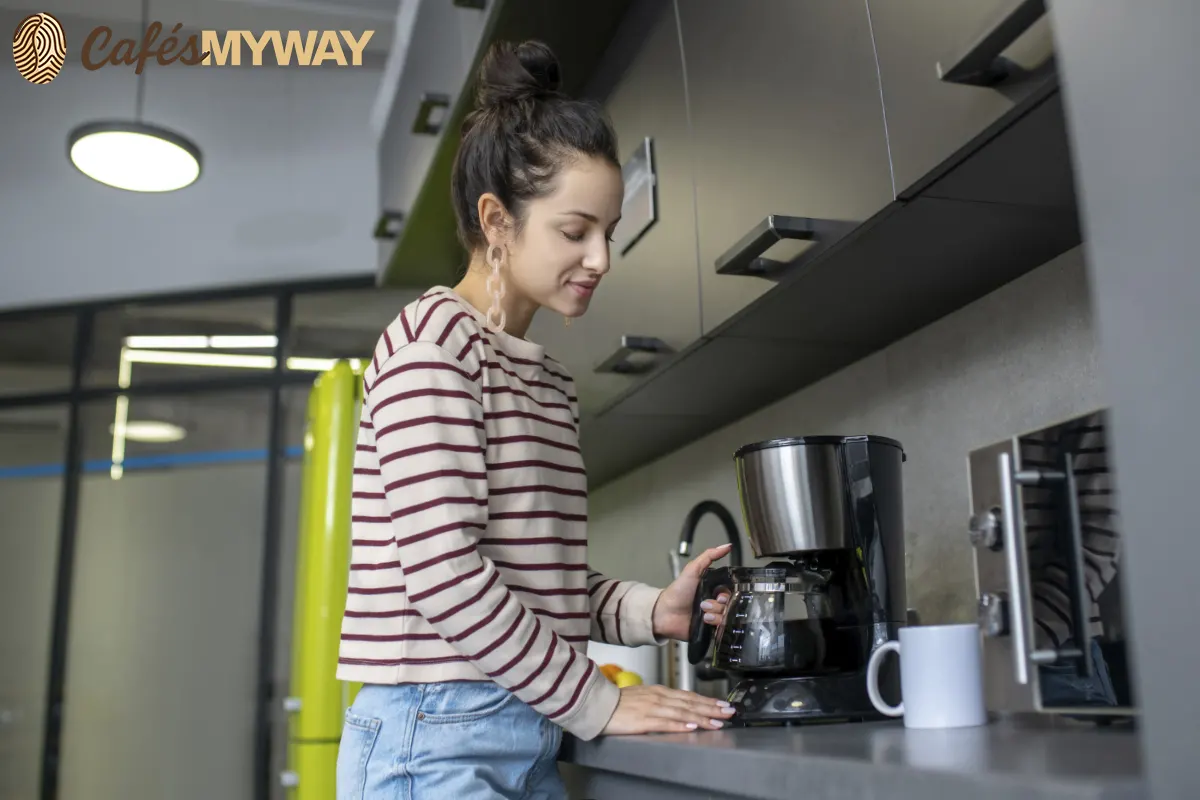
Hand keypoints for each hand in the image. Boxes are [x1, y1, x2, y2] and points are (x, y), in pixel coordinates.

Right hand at [602, 684, 735, 734]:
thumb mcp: (643, 696)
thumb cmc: (618, 702)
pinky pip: (666, 723)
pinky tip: (692, 727)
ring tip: (718, 721)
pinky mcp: (644, 720)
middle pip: (690, 703)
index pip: (689, 696)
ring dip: (702, 717)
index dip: (707, 701)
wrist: (599, 704)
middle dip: (712, 708)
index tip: (722, 705)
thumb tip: (677, 706)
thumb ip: (661, 700)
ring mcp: (652, 708)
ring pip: (683, 713)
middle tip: (729, 712)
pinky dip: (681, 725)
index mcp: (659, 691)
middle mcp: (659, 697)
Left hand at [651, 543, 733, 640]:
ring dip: (716, 613)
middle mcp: (714, 603)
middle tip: (708, 603)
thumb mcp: (693, 569)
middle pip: (730, 604)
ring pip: (727, 616)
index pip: (730, 591)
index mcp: (712, 589)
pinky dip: (715, 623)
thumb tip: (727, 546)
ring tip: (703, 612)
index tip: (719, 594)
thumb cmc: (677, 591)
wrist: (665, 613)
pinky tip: (705, 620)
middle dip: (720, 604)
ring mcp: (713, 616)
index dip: (727, 593)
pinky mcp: (710, 629)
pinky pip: (723, 628)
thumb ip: (709, 556)